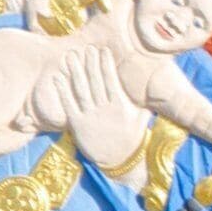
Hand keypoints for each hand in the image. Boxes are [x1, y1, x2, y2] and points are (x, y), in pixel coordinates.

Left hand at [43, 46, 149, 170]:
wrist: (119, 162)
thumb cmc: (131, 139)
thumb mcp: (141, 118)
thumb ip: (143, 103)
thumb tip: (153, 90)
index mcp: (120, 105)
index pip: (111, 80)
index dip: (106, 65)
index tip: (102, 51)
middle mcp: (104, 109)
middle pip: (95, 82)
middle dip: (90, 64)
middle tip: (85, 48)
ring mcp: (90, 116)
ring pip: (81, 90)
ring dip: (75, 72)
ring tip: (70, 57)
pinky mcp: (77, 125)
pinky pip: (68, 104)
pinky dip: (63, 91)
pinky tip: (58, 78)